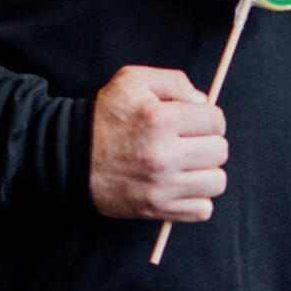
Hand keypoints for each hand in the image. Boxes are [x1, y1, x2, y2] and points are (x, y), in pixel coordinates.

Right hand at [90, 67, 227, 221]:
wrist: (70, 156)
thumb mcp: (133, 81)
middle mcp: (163, 154)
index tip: (195, 122)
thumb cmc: (104, 116)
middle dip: (208, 143)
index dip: (208, 118)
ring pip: (216, 182)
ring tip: (188, 165)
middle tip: (190, 143)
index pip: (216, 120)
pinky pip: (202, 210)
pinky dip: (198, 200)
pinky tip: (182, 186)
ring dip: (207, 172)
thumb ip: (174, 81)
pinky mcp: (157, 209)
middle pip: (220, 151)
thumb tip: (202, 101)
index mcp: (160, 119)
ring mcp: (161, 186)